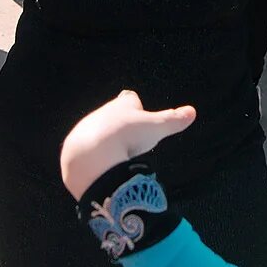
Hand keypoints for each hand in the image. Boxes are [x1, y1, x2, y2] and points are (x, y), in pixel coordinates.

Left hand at [59, 89, 198, 197]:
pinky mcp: (74, 150)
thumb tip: (193, 111)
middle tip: (131, 137)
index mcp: (121, 106)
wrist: (91, 155)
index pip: (129, 99)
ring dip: (106, 141)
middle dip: (121, 125)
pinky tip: (102, 166)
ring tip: (117, 154)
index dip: (135, 105)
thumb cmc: (126, 135)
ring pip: (97, 132)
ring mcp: (85, 130)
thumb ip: (173, 120)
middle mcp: (101, 114)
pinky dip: (95, 157)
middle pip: (113, 115)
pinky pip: (86, 151)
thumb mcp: (156, 128)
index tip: (140, 113)